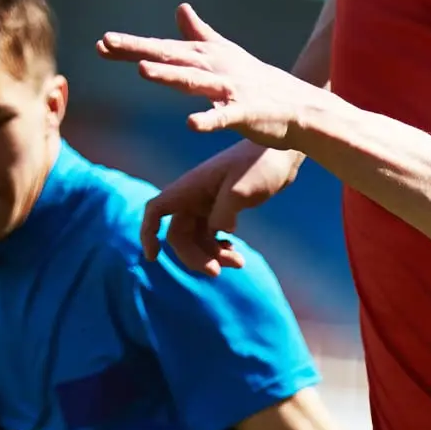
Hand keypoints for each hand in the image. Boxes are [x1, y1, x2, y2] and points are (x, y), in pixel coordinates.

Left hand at [99, 5, 324, 150]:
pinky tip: (192, 124)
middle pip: (170, 59)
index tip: (102, 43)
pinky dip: (209, 119)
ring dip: (169, 76)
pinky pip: (224, 118)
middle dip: (138, 51)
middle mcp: (214, 68)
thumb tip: (181, 8)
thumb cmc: (260, 83)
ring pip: (194, 82)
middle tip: (106, 44)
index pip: (163, 50)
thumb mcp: (226, 53)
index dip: (132, 46)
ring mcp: (230, 90)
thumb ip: (199, 34)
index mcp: (206, 58)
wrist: (299, 106)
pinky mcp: (246, 114)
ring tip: (142, 71)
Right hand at [139, 141, 303, 275]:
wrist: (282, 156)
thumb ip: (224, 212)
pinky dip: (220, 249)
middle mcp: (194, 196)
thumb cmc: (261, 165)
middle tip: (217, 273)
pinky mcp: (222, 210)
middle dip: (195, 257)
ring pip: (198, 240)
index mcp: (191, 187)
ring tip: (240, 263)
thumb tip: (218, 232)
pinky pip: (211, 237)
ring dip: (213, 256)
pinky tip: (236, 254)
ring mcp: (207, 204)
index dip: (149, 233)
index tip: (153, 257)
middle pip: (179, 235)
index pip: (156, 210)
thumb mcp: (242, 189)